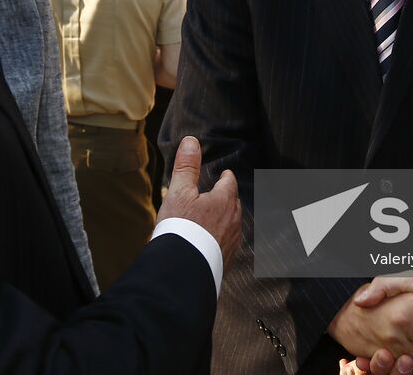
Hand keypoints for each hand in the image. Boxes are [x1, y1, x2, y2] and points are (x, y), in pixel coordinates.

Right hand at [158, 135, 240, 263]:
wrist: (183, 271)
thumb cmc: (181, 228)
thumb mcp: (179, 192)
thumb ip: (186, 167)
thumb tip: (191, 141)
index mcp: (224, 200)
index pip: (229, 183)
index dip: (226, 177)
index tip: (224, 174)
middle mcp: (233, 220)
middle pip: (233, 203)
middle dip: (227, 198)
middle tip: (218, 195)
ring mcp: (232, 241)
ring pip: (232, 224)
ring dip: (225, 219)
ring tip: (215, 219)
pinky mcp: (226, 260)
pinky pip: (227, 243)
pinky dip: (221, 239)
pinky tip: (212, 243)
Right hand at [329, 282, 412, 374]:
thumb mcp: (411, 279)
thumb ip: (385, 285)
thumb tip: (360, 300)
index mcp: (409, 315)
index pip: (391, 337)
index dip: (381, 348)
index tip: (371, 356)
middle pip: (404, 356)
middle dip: (396, 366)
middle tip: (383, 364)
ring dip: (412, 373)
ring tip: (402, 368)